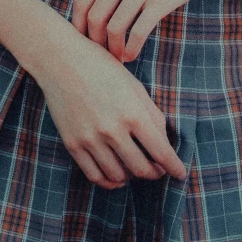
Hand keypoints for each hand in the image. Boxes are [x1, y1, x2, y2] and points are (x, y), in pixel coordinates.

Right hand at [35, 32, 187, 188]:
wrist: (61, 60)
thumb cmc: (103, 69)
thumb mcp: (134, 86)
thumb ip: (152, 116)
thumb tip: (164, 144)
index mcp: (133, 113)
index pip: (161, 152)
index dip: (174, 168)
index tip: (180, 174)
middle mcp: (112, 130)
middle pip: (142, 169)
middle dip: (155, 173)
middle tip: (158, 169)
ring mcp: (90, 139)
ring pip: (119, 176)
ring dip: (132, 176)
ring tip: (136, 167)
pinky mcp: (73, 144)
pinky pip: (95, 176)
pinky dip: (110, 181)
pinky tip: (118, 175)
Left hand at [72, 0, 231, 62]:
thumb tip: (91, 9)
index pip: (82, 0)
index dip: (78, 25)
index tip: (84, 40)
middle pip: (94, 17)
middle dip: (94, 41)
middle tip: (101, 53)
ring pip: (114, 28)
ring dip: (113, 49)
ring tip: (118, 56)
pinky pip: (137, 32)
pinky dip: (131, 49)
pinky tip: (132, 55)